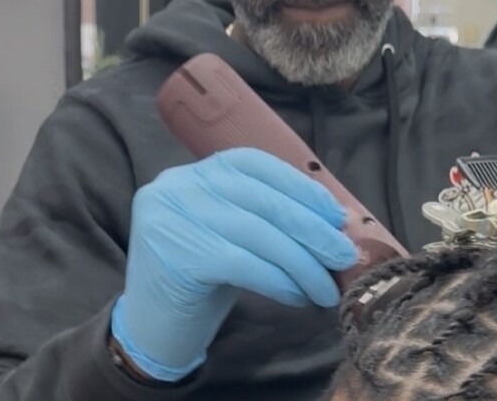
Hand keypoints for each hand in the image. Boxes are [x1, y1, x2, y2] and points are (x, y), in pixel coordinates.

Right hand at [111, 148, 357, 381]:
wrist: (151, 330)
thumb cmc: (202, 279)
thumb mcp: (232, 234)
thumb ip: (268, 217)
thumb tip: (334, 220)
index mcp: (196, 172)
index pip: (256, 165)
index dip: (301, 187)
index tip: (336, 215)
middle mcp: (178, 185)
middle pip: (261, 200)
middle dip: (311, 228)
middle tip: (345, 255)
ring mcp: (170, 217)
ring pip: (256, 233)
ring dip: (302, 262)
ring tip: (327, 286)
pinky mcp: (174, 254)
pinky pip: (242, 263)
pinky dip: (279, 280)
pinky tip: (298, 296)